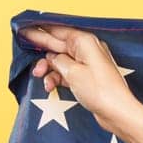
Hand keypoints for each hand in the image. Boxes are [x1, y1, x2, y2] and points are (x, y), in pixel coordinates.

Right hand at [21, 24, 140, 134]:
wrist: (118, 113)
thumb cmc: (101, 91)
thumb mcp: (72, 72)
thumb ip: (57, 60)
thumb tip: (52, 57)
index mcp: (85, 42)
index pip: (57, 32)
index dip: (40, 31)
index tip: (25, 29)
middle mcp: (87, 50)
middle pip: (58, 46)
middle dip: (42, 52)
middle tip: (24, 47)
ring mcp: (88, 64)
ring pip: (60, 61)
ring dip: (48, 69)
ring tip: (40, 76)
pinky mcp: (87, 78)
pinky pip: (66, 73)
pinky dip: (56, 78)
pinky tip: (50, 86)